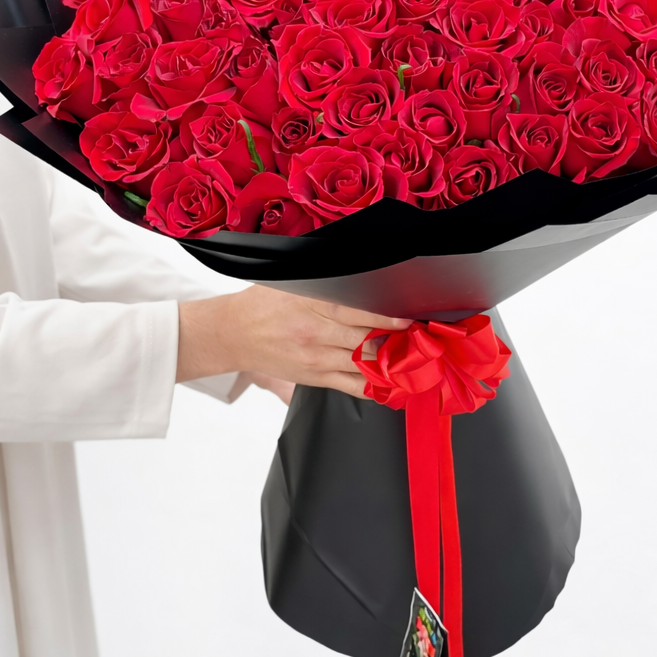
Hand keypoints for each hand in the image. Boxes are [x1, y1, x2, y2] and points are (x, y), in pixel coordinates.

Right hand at [177, 286, 412, 398]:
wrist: (232, 334)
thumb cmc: (262, 303)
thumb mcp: (291, 282)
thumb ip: (324, 279)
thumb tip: (357, 268)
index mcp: (311, 307)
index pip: (356, 314)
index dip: (385, 319)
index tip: (409, 319)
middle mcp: (316, 335)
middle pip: (365, 342)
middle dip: (397, 343)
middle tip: (424, 340)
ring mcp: (316, 360)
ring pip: (363, 366)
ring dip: (392, 364)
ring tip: (418, 359)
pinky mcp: (315, 378)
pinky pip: (352, 386)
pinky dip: (376, 387)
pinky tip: (396, 384)